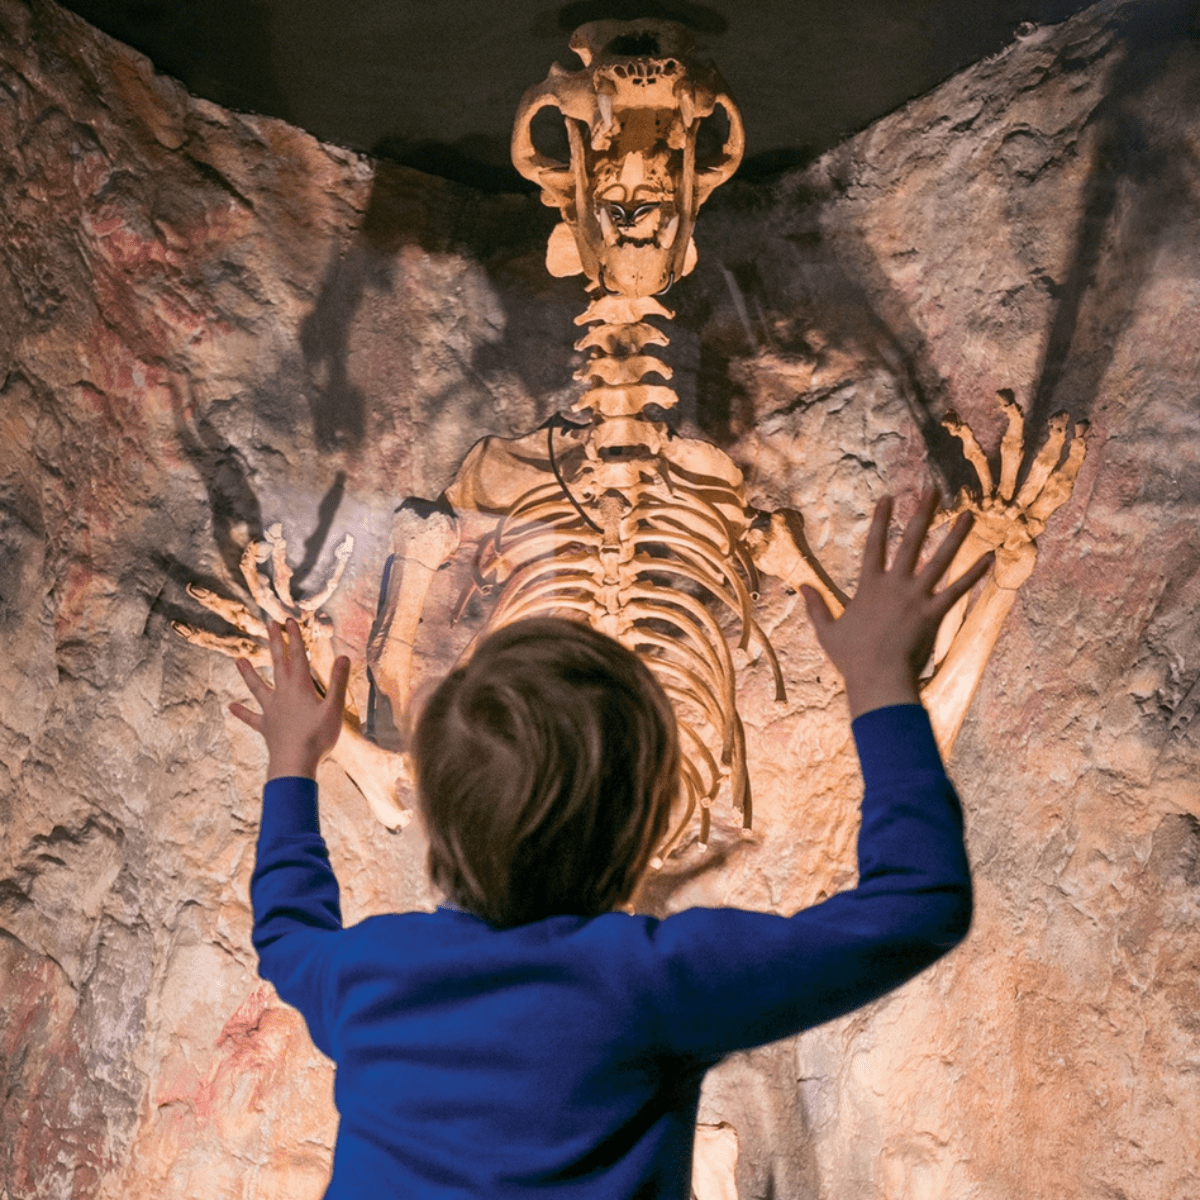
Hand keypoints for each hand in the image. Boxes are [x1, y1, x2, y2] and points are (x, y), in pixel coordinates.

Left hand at [230, 617, 350, 779]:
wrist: (294, 764)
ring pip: (258, 687)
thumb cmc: (317, 738)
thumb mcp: (334, 709)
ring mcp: (271, 710)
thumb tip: (344, 656)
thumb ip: (338, 682)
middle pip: (277, 664)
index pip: (297, 657)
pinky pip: (252, 718)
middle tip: (269, 625)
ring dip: (248, 673)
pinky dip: (242, 712)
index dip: (294, 638)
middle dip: (275, 643)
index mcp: (300, 688)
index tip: (289, 621)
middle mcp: (283, 695)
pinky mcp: (266, 727)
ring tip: (238, 660)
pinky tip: (231, 707)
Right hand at [801, 491, 993, 717]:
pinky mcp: (934, 613)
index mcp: (869, 586)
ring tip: (969, 514)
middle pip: (910, 541)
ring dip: (956, 535)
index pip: (874, 544)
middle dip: (922, 513)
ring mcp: (916, 597)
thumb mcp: (826, 631)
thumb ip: (815, 606)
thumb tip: (802, 587)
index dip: (880, 520)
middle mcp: (894, 584)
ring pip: (940, 559)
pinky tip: (990, 556)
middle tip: (933, 491)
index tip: (887, 498)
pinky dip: (975, 572)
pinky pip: (958, 589)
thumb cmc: (851, 659)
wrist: (878, 678)